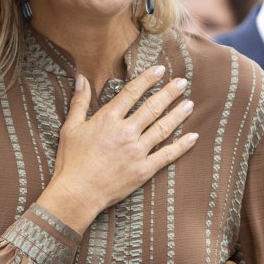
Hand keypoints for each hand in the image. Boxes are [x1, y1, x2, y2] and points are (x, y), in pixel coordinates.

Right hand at [40, 66, 196, 229]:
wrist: (77, 193)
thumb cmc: (70, 161)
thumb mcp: (70, 128)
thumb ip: (79, 102)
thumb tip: (81, 78)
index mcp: (108, 119)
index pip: (132, 93)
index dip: (147, 79)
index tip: (160, 70)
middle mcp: (126, 132)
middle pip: (152, 107)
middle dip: (169, 93)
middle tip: (182, 82)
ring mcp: (137, 151)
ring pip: (163, 128)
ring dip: (178, 114)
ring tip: (189, 103)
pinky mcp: (144, 170)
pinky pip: (167, 155)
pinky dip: (182, 146)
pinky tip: (193, 137)